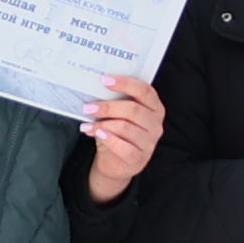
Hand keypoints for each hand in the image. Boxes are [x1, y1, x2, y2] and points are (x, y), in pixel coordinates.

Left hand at [78, 73, 164, 204]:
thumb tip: (96, 89)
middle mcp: (156, 124)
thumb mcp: (118, 115)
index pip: (145, 91)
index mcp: (154, 108)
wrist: (115, 161)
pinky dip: (109, 139)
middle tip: (89, 107)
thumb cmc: (117, 133)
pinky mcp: (139, 159)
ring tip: (88, 125)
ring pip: (126, 128)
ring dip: (103, 124)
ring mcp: (149, 143)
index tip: (105, 80)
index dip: (125, 83)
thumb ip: (114, 101)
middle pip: (133, 110)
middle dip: (108, 107)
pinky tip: (98, 134)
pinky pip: (124, 147)